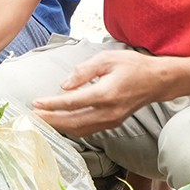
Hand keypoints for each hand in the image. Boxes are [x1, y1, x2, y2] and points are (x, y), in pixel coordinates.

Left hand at [30, 49, 163, 136]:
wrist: (157, 81)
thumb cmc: (132, 66)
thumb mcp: (107, 59)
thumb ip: (84, 71)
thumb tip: (64, 85)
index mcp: (106, 94)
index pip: (72, 103)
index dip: (52, 104)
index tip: (36, 103)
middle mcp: (108, 112)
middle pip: (73, 122)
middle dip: (50, 120)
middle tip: (32, 116)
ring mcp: (111, 121)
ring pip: (79, 130)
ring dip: (59, 126)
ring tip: (42, 120)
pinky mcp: (113, 124)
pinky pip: (87, 130)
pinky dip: (71, 128)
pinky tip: (60, 122)